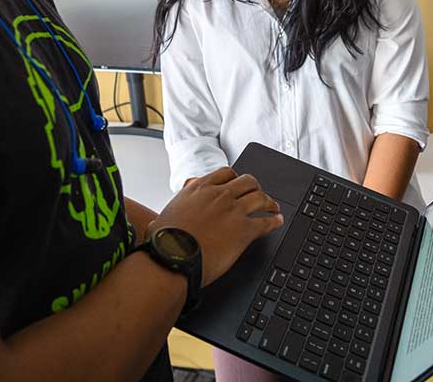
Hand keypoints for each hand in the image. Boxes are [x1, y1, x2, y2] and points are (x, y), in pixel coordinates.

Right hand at [151, 166, 283, 285]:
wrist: (172, 258)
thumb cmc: (164, 242)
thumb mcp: (161, 217)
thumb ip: (166, 217)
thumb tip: (154, 223)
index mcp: (199, 188)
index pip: (225, 173)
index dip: (235, 178)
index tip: (238, 184)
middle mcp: (219, 195)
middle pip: (247, 181)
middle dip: (255, 187)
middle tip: (259, 194)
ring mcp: (234, 211)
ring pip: (260, 197)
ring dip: (269, 202)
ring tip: (274, 207)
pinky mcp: (244, 230)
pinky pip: (266, 221)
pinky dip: (275, 221)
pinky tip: (278, 222)